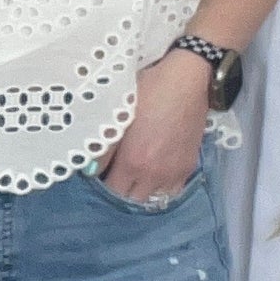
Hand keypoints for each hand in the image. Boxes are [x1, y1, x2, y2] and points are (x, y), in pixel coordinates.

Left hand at [96, 48, 208, 202]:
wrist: (186, 81)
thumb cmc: (149, 90)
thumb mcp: (119, 113)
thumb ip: (105, 146)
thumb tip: (91, 169)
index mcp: (133, 161)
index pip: (112, 191)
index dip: (104, 183)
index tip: (101, 171)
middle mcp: (154, 174)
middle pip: (132, 200)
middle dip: (122, 190)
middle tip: (117, 174)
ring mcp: (173, 173)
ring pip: (154, 198)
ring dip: (143, 190)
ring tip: (137, 175)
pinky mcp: (188, 167)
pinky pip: (172, 190)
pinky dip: (162, 187)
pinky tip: (156, 173)